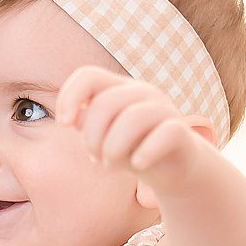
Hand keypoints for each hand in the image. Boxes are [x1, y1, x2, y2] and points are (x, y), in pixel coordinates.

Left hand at [53, 65, 204, 208]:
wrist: (174, 170)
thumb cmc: (133, 150)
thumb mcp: (104, 138)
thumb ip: (87, 124)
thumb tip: (72, 116)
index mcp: (120, 89)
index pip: (89, 76)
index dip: (70, 96)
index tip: (63, 124)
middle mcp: (143, 93)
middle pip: (105, 104)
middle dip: (92, 138)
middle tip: (97, 160)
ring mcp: (164, 110)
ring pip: (132, 118)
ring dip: (113, 149)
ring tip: (111, 166)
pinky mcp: (181, 131)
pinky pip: (165, 133)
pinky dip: (146, 152)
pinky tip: (138, 165)